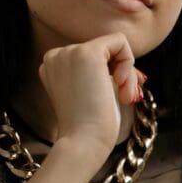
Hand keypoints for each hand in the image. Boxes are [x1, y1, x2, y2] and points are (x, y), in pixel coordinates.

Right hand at [37, 32, 145, 155]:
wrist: (83, 141)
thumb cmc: (90, 127)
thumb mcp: (92, 94)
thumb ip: (100, 74)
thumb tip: (126, 64)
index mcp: (53, 67)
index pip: (93, 58)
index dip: (112, 74)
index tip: (120, 95)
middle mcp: (56, 55)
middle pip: (104, 50)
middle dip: (122, 73)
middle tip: (125, 98)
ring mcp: (69, 52)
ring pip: (113, 46)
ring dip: (127, 73)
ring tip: (125, 97)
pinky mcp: (88, 52)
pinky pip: (120, 41)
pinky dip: (129, 62)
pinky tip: (122, 84)